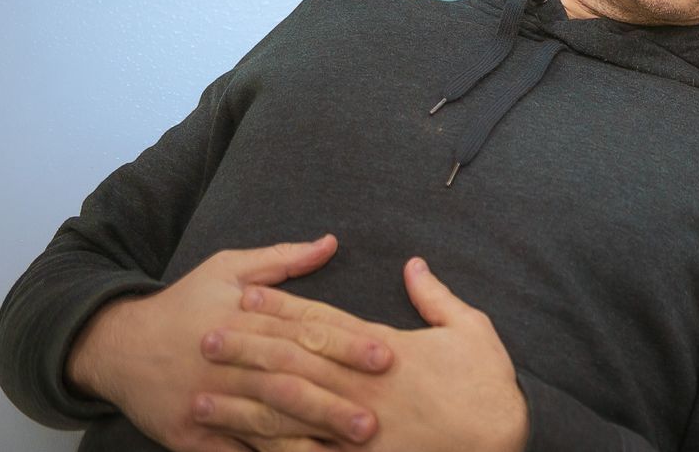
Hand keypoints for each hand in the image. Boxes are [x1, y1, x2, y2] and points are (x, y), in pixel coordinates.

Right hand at [66, 235, 389, 451]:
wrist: (115, 345)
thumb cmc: (182, 303)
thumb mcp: (226, 267)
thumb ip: (282, 258)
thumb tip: (331, 243)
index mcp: (242, 317)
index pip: (303, 332)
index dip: (346, 344)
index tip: (384, 355)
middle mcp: (228, 360)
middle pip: (288, 379)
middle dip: (334, 397)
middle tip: (377, 413)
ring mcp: (207, 400)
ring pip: (264, 419)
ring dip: (308, 434)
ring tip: (348, 445)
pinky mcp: (190, 436)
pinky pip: (233, 450)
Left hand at [210, 258, 528, 451]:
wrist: (497, 439)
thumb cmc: (487, 384)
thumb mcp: (472, 327)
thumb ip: (436, 296)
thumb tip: (412, 264)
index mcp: (385, 349)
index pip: (321, 322)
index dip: (281, 308)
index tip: (246, 296)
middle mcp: (362, 386)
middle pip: (292, 363)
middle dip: (247, 349)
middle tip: (205, 338)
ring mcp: (355, 428)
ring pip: (286, 412)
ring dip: (241, 404)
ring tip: (201, 396)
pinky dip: (266, 449)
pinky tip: (235, 447)